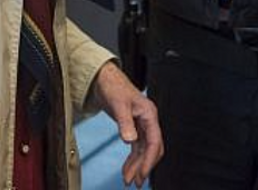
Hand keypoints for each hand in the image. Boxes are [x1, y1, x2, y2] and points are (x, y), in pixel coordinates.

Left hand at [92, 61, 163, 187]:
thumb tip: (130, 140)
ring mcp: (141, 124)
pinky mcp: (132, 126)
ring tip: (129, 180)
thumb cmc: (113, 86)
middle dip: (145, 166)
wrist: (103, 78)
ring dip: (137, 165)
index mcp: (149, 114)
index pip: (154, 142)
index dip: (149, 160)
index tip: (141, 175)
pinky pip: (136, 147)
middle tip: (136, 182)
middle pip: (152, 149)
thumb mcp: (118, 104)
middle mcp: (148, 120)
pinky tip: (126, 168)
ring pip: (143, 150)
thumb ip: (125, 123)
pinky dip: (132, 159)